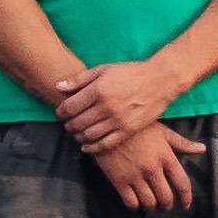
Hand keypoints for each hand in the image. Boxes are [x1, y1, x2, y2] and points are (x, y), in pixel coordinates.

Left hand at [50, 54, 178, 153]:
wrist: (159, 81)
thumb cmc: (130, 72)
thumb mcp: (103, 69)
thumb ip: (79, 79)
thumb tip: (57, 86)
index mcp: (98, 90)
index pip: (69, 107)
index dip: (60, 112)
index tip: (60, 113)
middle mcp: (107, 107)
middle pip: (77, 123)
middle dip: (68, 125)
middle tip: (67, 124)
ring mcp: (118, 120)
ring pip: (89, 135)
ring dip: (77, 136)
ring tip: (76, 133)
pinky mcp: (128, 130)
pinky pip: (105, 144)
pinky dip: (92, 147)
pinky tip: (86, 146)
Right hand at [84, 117, 195, 214]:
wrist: (106, 124)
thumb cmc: (137, 127)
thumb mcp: (161, 131)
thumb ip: (182, 143)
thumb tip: (202, 149)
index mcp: (166, 156)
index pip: (182, 183)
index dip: (186, 198)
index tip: (186, 205)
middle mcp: (152, 168)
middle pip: (166, 197)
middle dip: (167, 204)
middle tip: (165, 204)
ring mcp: (135, 175)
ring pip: (149, 202)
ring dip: (152, 206)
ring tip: (151, 204)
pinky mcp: (119, 180)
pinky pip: (131, 202)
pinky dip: (135, 206)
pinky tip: (135, 202)